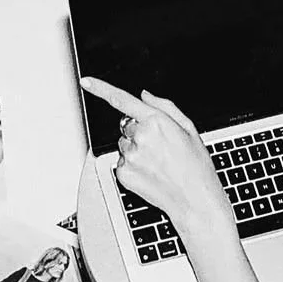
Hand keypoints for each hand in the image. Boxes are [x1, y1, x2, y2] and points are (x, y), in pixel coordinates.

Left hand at [80, 77, 232, 234]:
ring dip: (135, 150)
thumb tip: (144, 95)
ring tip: (156, 164)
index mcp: (156, 121)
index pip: (122, 100)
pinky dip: (132, 167)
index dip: (101, 89)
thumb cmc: (195, 166)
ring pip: (123, 145)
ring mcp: (130, 156)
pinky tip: (150, 174)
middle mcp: (140, 136)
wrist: (194, 199)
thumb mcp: (188, 129)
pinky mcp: (124, 173)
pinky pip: (121, 163)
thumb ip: (164, 107)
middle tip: (159, 149)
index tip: (86, 82)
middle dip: (138, 132)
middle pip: (126, 126)